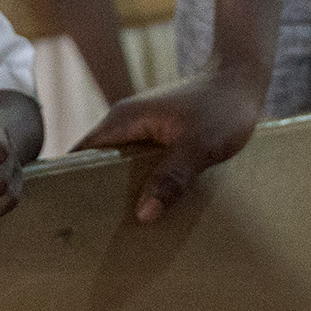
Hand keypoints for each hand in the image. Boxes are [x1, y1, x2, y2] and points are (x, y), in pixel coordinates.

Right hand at [73, 76, 260, 222]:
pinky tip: (149, 205)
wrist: (241, 78)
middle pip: (95, 162)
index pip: (80, 153)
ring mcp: (141, 127)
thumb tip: (143, 214)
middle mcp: (125, 122)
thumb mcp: (199, 146)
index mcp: (123, 120)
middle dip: (94, 193)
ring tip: (119, 225)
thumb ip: (171, 178)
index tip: (68, 215)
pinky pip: (137, 162)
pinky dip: (138, 182)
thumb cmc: (222, 107)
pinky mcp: (157, 133)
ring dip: (119, 189)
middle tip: (95, 231)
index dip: (69, 181)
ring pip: (118, 164)